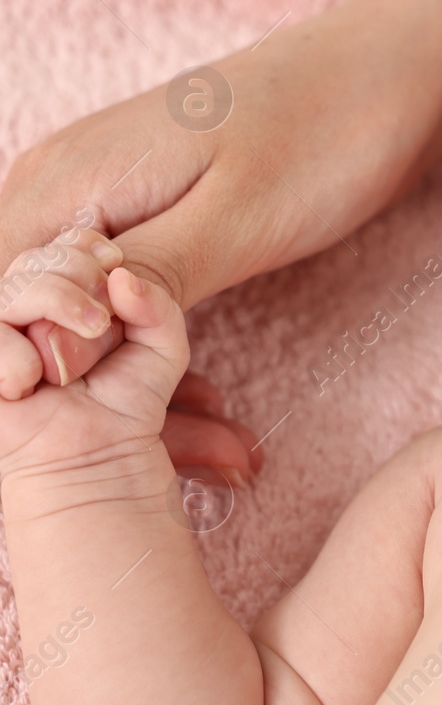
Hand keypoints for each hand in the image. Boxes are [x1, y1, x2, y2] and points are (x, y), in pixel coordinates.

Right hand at [0, 0, 441, 479]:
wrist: (391, 76)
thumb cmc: (328, 132)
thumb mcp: (241, 216)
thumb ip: (145, 277)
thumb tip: (57, 342)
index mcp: (60, 185)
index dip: (28, 386)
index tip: (113, 439)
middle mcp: (57, 192)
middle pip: (28, 330)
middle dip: (89, 413)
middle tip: (202, 460)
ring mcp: (98, 208)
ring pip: (76, 330)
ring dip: (133, 403)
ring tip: (225, 453)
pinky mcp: (145, 225)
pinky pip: (119, 313)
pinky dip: (156, 368)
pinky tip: (216, 412)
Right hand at [0, 265, 186, 482]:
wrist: (99, 460)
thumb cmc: (127, 403)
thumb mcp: (163, 348)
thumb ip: (157, 304)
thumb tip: (121, 275)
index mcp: (63, 297)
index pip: (64, 244)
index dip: (88, 248)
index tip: (116, 269)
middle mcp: (24, 311)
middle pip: (37, 258)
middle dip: (78, 276)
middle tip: (103, 322)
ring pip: (13, 288)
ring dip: (55, 304)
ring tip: (86, 342)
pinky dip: (16, 359)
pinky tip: (32, 385)